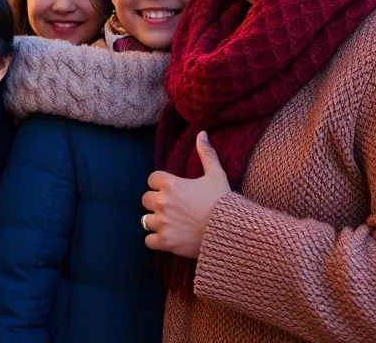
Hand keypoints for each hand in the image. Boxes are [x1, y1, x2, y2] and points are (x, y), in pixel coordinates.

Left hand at [142, 132, 230, 258]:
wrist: (229, 230)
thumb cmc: (222, 201)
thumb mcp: (216, 174)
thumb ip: (206, 153)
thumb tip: (201, 134)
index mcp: (171, 184)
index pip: (152, 179)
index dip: (160, 184)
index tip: (171, 189)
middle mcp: (162, 203)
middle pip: (146, 199)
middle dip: (156, 202)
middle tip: (170, 207)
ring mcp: (162, 223)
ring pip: (145, 220)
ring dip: (155, 221)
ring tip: (168, 222)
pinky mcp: (165, 242)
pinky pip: (149, 240)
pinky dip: (155, 240)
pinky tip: (167, 237)